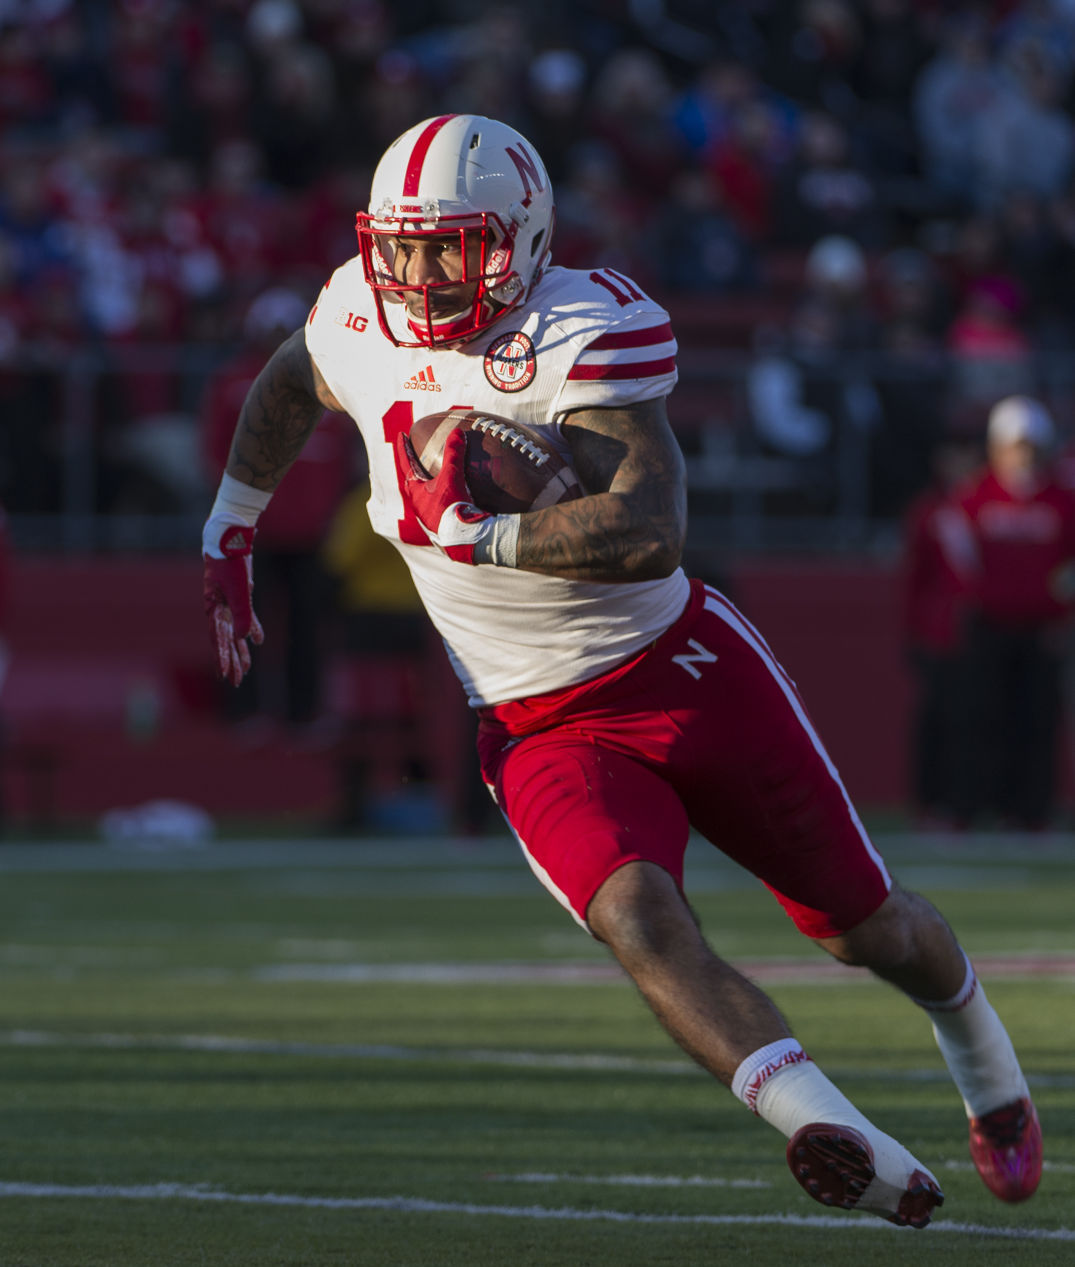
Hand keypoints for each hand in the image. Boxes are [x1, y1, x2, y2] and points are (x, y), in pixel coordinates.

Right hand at [202, 519, 263, 685]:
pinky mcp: (240, 596)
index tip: (225, 676)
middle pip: (226, 641)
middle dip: (232, 661)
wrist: (230, 540)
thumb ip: (242, 615)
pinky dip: (252, 629)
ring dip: (241, 649)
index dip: (223, 659)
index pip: (218, 640)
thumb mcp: (239, 591)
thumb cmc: (230, 564)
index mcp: (213, 609)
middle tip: (235, 681)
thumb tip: (246, 640)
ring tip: (247, 669)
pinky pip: (245, 618)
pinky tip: (257, 642)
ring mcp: (228, 603)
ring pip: (235, 632)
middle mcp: (218, 609)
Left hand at [396, 427, 493, 563]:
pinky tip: (457, 496)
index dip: (404, 448)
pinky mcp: (444, 526)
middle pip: (415, 481)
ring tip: (440, 475)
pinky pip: (442, 506)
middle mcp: (419, 506)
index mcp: (415, 493)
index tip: (401, 435)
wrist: (464, 542)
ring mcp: (431, 518)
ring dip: (432, 484)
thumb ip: (454, 454)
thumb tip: (457, 432)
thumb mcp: (452, 478)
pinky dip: (446, 496)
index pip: (406, 465)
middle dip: (417, 468)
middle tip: (419, 455)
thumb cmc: (451, 509)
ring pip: (428, 495)